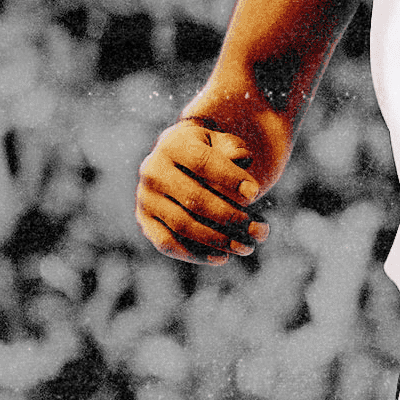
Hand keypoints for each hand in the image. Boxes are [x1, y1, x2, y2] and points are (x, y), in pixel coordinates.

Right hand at [134, 118, 269, 264]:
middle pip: (193, 197)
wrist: (181, 163)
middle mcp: (152, 170)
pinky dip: (196, 254)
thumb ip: (233, 148)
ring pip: (182, 224)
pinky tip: (223, 257)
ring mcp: (145, 198)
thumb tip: (241, 160)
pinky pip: (168, 244)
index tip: (255, 193)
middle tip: (253, 226)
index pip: (202, 162)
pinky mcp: (145, 222)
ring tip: (245, 246)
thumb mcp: (222, 142)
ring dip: (216, 239)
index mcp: (172, 143)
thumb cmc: (210, 152)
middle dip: (227, 214)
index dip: (230, 178)